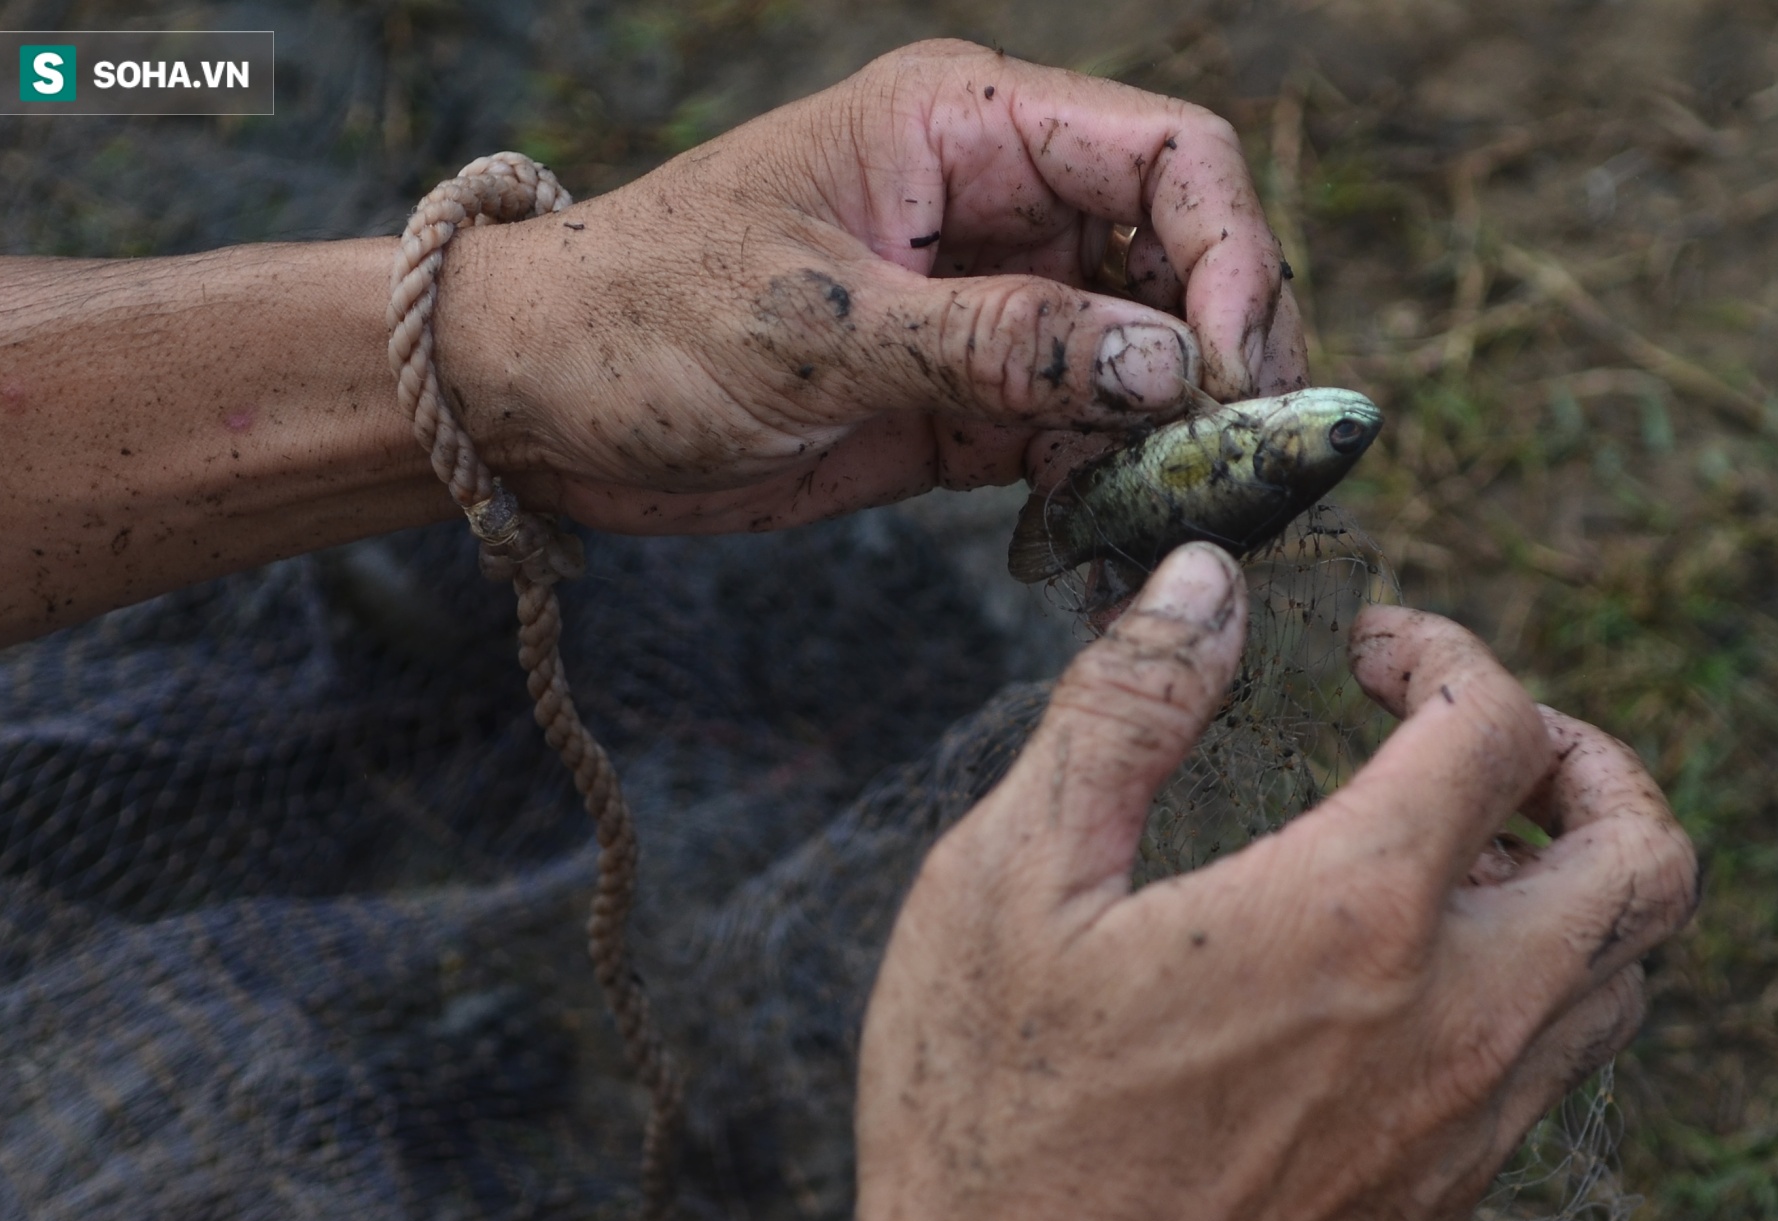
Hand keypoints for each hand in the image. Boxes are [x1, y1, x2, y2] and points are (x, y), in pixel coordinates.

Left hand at [433, 39, 1308, 535]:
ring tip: (1171, 517)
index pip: (1168, 156)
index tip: (1236, 377)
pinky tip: (1094, 539)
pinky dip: (1104, 486)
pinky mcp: (967, 401)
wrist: (540, 407)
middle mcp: (998, 207)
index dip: (1231, 256)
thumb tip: (1167, 368)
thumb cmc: (643, 318)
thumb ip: (996, 342)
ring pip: (1143, 360)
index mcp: (964, 125)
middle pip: (1180, 260)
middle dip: (1220, 359)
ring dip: (1171, 438)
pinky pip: (1078, 436)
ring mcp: (990, 309)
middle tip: (1236, 466)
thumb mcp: (816, 324)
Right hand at [830, 545, 1697, 1220]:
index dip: (1445, 648)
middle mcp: (1454, 1025)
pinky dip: (1523, 990)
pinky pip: (1549, 1075)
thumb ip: (1123, 708)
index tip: (1369, 653)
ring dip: (1568, 881)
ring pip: (1621, 975)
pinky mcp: (1442, 1214)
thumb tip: (1204, 579)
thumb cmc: (987, 1118)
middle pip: (1649, 857)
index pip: (1496, 724)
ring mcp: (1464, 1136)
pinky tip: (1395, 988)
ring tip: (1447, 856)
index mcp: (1350, 915)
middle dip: (1588, 759)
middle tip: (1484, 741)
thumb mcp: (1007, 881)